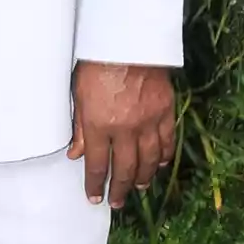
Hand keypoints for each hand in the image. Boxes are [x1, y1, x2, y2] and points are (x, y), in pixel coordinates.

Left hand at [68, 62, 175, 208]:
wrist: (127, 41)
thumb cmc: (97, 64)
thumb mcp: (78, 96)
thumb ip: (79, 128)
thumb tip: (76, 154)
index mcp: (99, 125)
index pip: (98, 165)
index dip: (96, 185)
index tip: (95, 198)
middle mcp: (125, 129)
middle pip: (125, 168)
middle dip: (121, 189)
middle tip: (118, 202)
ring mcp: (148, 121)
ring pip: (149, 159)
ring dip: (144, 177)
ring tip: (139, 187)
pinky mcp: (165, 111)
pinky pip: (167, 140)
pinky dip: (164, 156)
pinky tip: (160, 164)